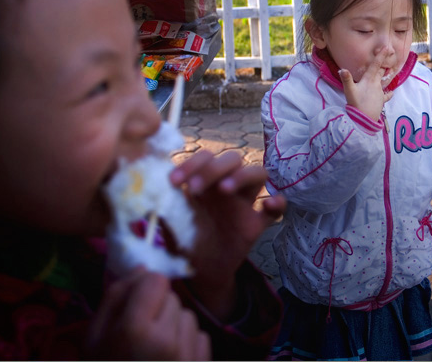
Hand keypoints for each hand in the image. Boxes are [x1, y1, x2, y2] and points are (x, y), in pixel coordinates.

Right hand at [86, 267, 210, 360]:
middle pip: (173, 298)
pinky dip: (188, 345)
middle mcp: (167, 340)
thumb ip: (115, 297)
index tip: (135, 307)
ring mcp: (188, 357)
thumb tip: (142, 268)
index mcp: (135, 330)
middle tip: (141, 337)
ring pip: (188, 317)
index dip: (145, 290)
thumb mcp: (93, 337)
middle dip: (159, 310)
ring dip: (175, 327)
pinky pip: (201, 337)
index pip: (157, 280)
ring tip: (155, 352)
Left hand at [169, 150, 285, 319]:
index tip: (174, 181)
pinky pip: (277, 208)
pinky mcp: (257, 223)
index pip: (205, 158)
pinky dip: (278, 202)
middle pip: (232, 159)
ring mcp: (244, 203)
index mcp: (205, 181)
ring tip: (225, 189)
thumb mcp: (169, 224)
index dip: (191, 164)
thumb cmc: (185, 242)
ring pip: (257, 173)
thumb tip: (153, 190)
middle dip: (214, 168)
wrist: (201, 273)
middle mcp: (226, 186)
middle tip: (195, 188)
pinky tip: (268, 204)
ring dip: (242, 175)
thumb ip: (164, 207)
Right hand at [340, 47, 393, 120]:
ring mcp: (379, 93)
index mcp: (369, 80)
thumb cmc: (356, 104)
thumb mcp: (349, 91)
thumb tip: (342, 70)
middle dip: (384, 63)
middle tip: (389, 54)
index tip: (386, 48)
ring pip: (384, 82)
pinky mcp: (380, 101)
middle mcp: (376, 85)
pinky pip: (386, 96)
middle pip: (381, 72)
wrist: (364, 119)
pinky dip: (389, 93)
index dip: (380, 56)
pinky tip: (391, 92)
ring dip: (387, 75)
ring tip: (390, 70)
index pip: (375, 65)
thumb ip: (346, 79)